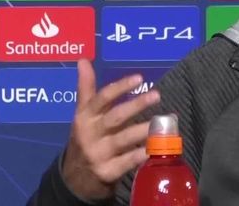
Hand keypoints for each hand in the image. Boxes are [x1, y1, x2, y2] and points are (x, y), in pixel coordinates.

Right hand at [62, 58, 160, 200]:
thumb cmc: (84, 138)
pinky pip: (127, 161)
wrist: (74, 179)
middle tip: (156, 95)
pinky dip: (141, 154)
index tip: (139, 77)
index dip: (120, 87)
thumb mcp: (82, 114)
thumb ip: (86, 88)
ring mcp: (98, 154)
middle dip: (136, 105)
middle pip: (115, 117)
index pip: (101, 99)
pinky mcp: (107, 172)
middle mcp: (90, 134)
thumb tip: (83, 60)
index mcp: (85, 117)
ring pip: (123, 139)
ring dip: (145, 130)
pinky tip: (156, 147)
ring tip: (164, 121)